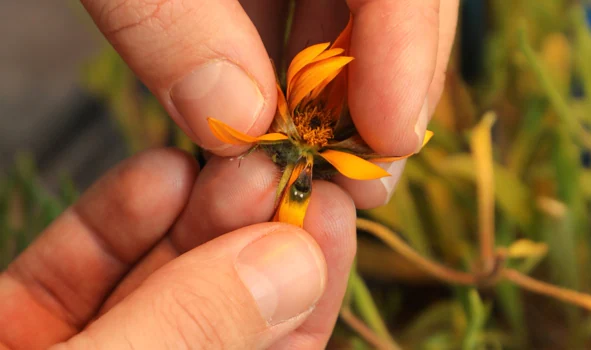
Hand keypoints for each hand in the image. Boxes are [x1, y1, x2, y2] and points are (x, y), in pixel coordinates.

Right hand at [0, 148, 355, 348]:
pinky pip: (82, 267)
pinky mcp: (27, 323)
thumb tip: (293, 267)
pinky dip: (117, 218)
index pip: (281, 349)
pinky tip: (158, 173)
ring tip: (220, 158)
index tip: (331, 209)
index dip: (312, 280)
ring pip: (158, 274)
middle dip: (251, 227)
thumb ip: (197, 331)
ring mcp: (94, 346)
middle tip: (273, 164)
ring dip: (193, 211)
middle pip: (223, 299)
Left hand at [80, 0, 458, 207]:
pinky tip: (267, 110)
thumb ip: (172, 20)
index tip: (391, 140)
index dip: (411, 56)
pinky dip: (289, 67)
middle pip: (395, 3)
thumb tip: (233, 119)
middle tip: (361, 173)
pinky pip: (300, 8)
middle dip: (382, 91)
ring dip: (334, 91)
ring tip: (309, 154)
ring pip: (351, 15)